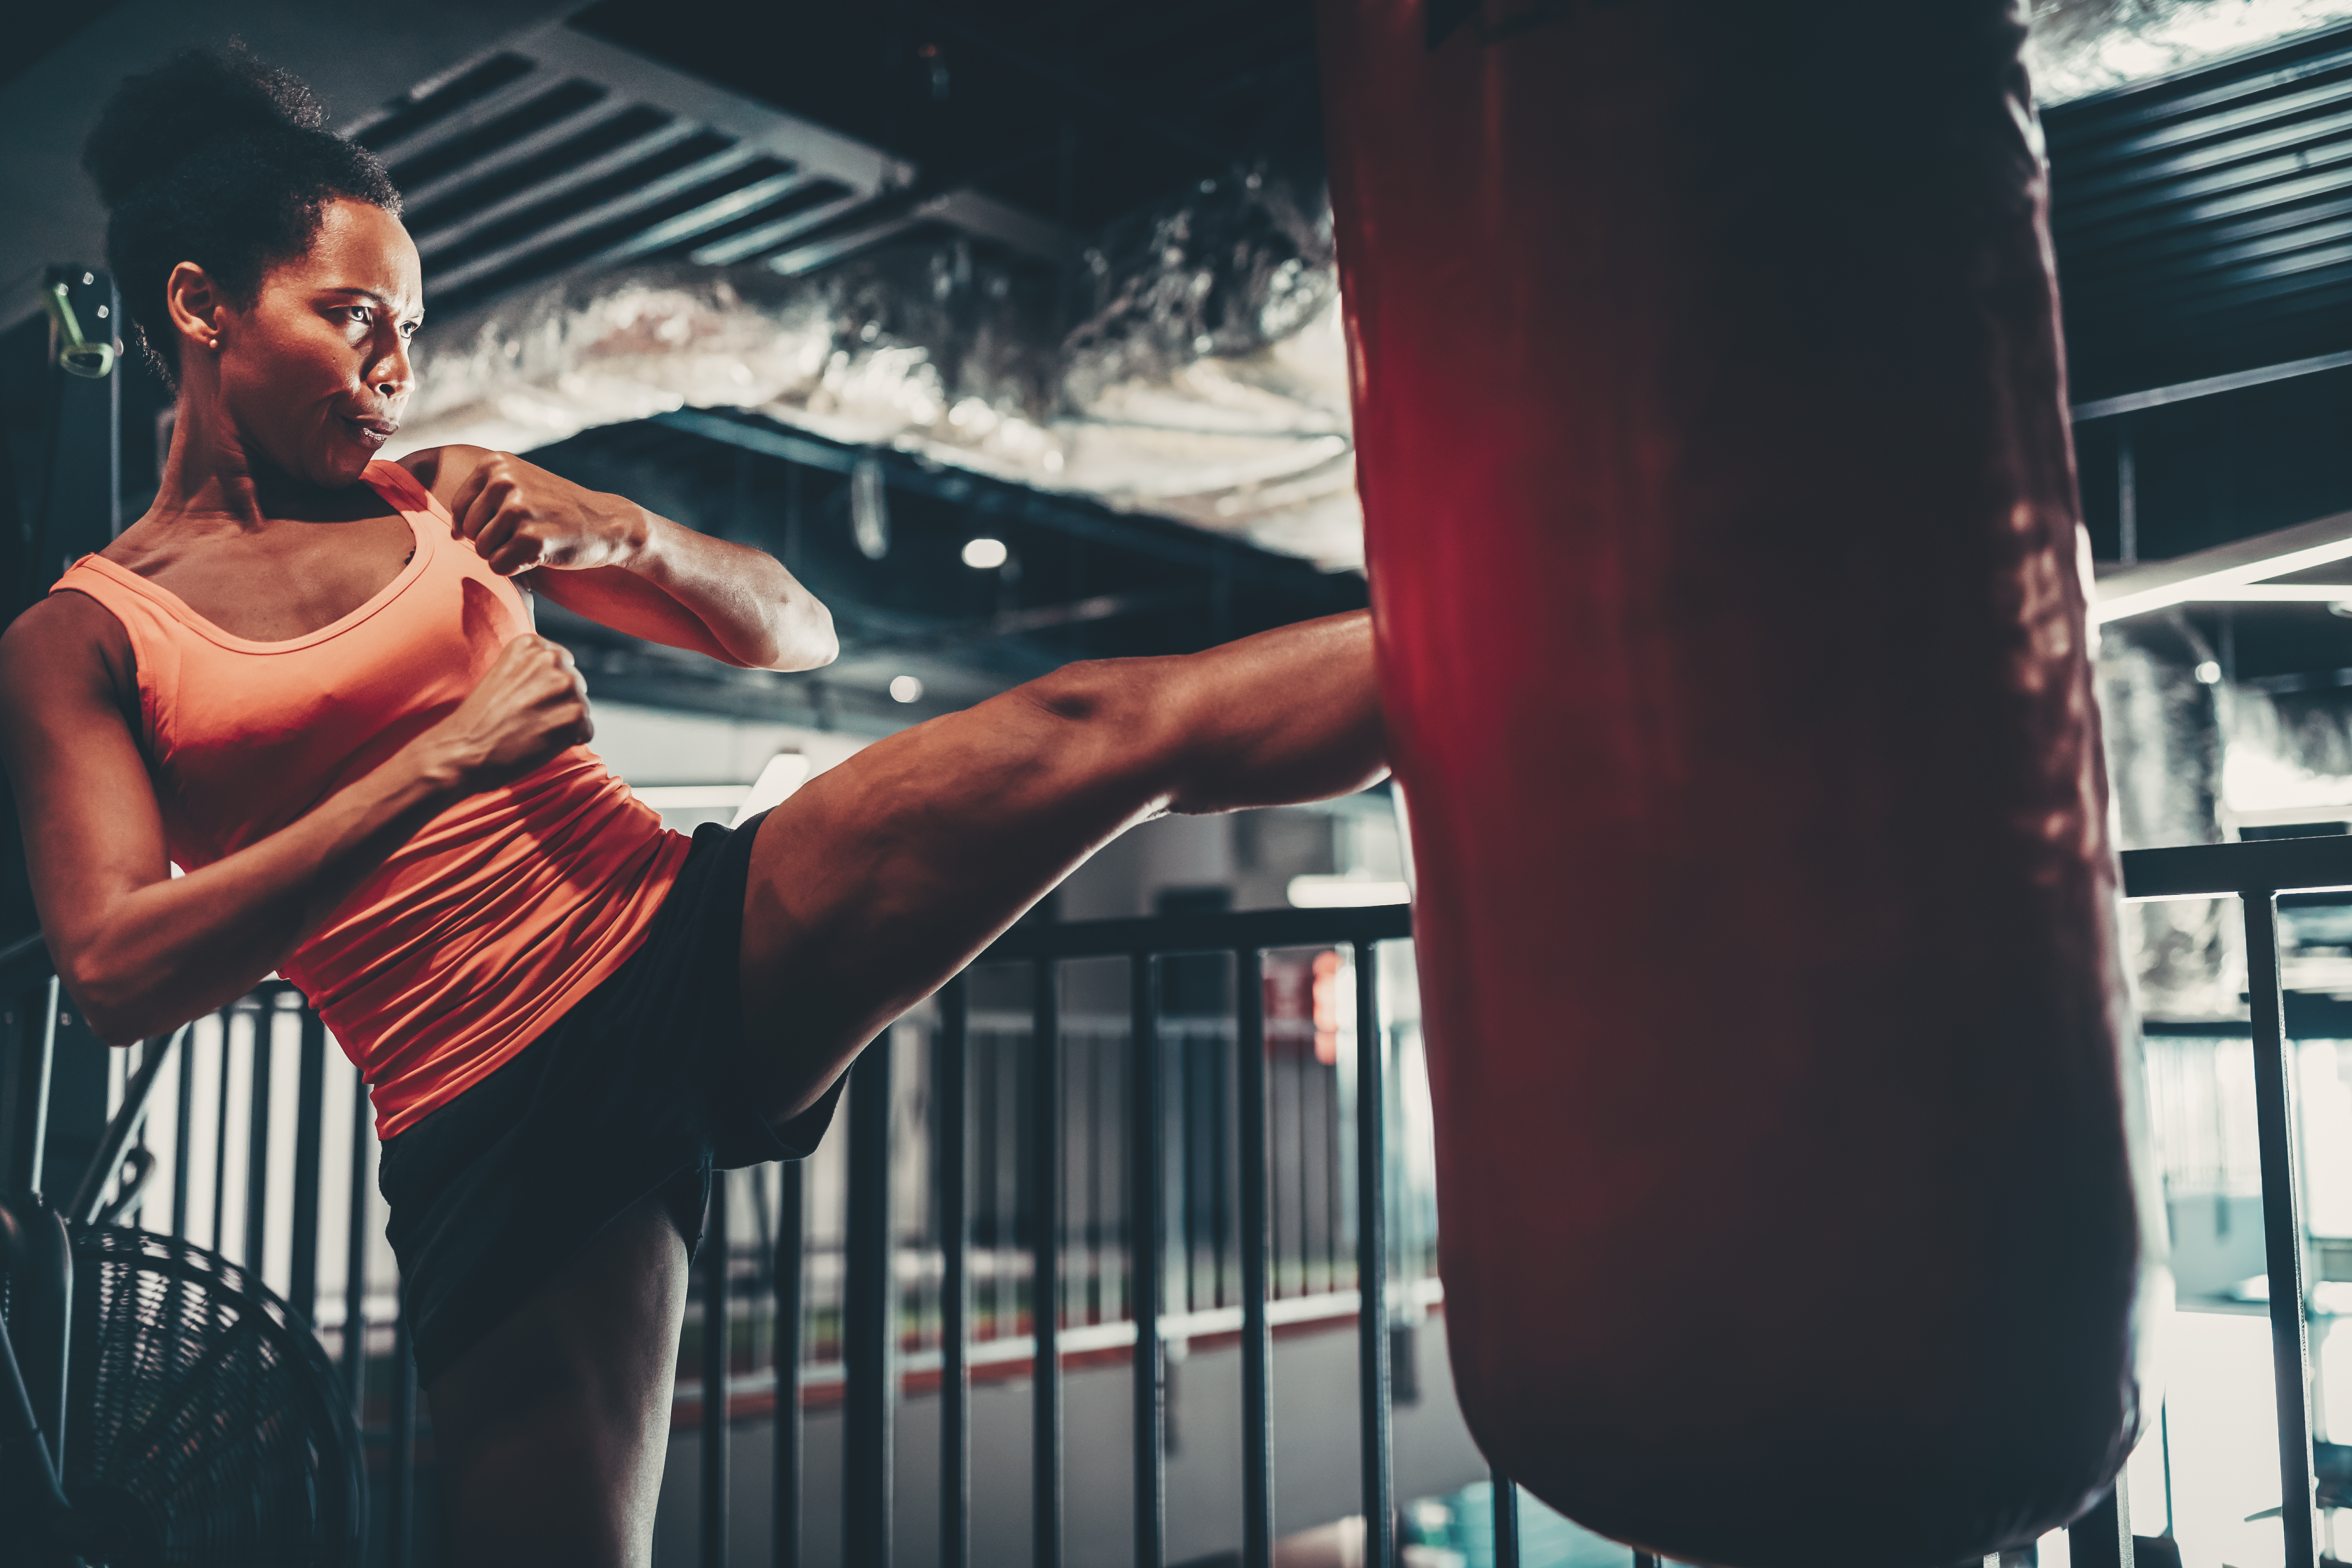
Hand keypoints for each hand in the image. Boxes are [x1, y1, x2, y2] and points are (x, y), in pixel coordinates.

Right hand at [423, 635, 592, 790]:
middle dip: (559, 704)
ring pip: (582, 708)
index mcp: (532, 644)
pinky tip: (542, 742)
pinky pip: (586, 731)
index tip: (525, 699)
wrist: (463, 749)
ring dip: (564, 724)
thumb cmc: (480, 719)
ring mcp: (565, 685)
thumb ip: (534, 669)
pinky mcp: (576, 714)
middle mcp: (551, 658)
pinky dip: (570, 741)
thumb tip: (565, 676)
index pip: (562, 664)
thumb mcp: (504, 676)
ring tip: (531, 731)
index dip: (547, 689)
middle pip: (575, 685)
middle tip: (528, 719)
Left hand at [447, 451, 649, 576]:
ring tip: (534, 541)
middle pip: (469, 531)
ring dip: (506, 555)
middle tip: (527, 533)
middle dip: (493, 541)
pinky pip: (499, 567)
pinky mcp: (532, 538)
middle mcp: (504, 481)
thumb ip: (482, 499)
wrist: (607, 523)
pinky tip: (541, 554)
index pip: (460, 509)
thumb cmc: (557, 510)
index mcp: (496, 464)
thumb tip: (453, 534)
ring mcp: (518, 509)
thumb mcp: (519, 486)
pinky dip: (517, 569)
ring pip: (482, 551)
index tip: (512, 523)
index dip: (480, 525)